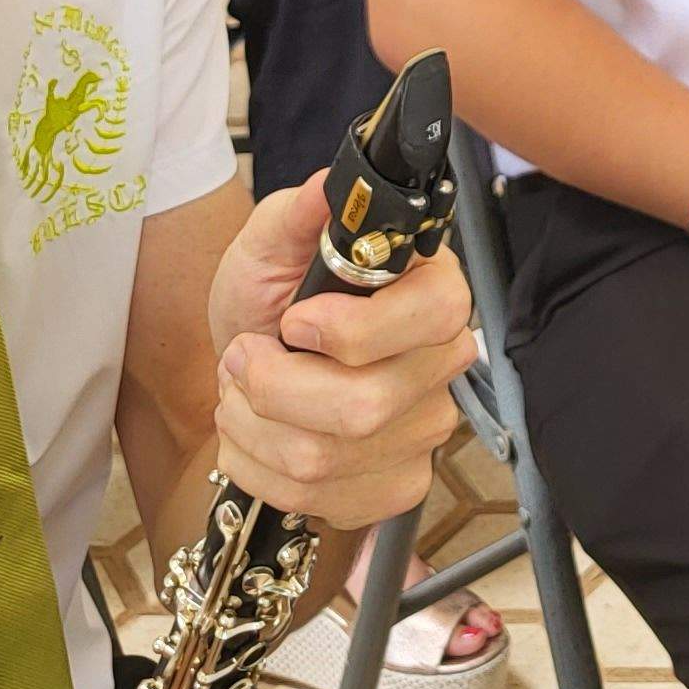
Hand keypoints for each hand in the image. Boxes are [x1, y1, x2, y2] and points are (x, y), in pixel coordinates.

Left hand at [205, 195, 474, 533]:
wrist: (249, 368)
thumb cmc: (269, 300)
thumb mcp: (268, 245)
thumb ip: (295, 213)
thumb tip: (328, 188)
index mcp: (433, 288)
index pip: (431, 318)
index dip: (350, 332)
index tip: (293, 321)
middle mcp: (442, 362)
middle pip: (365, 406)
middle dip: (272, 388)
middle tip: (246, 358)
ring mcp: (426, 430)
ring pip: (326, 460)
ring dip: (254, 428)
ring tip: (245, 394)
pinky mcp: (398, 484)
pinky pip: (319, 500)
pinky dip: (261, 471)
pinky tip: (262, 437)